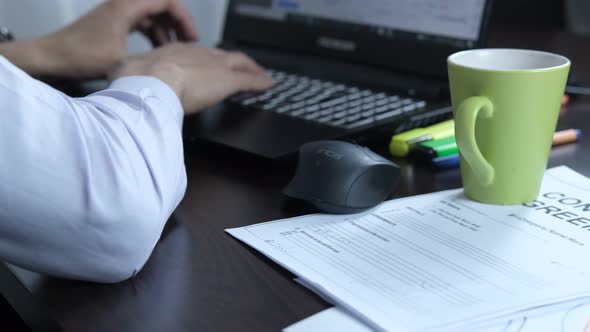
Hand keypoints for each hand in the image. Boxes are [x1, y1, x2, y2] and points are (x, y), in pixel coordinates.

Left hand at [0, 0, 197, 78]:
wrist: (51, 58)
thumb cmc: (80, 57)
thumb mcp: (121, 61)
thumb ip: (149, 58)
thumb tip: (173, 66)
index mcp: (126, 7)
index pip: (167, 1)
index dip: (184, 19)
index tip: (192, 38)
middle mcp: (123, 5)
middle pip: (162, 5)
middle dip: (179, 24)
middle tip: (189, 43)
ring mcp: (117, 13)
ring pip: (152, 15)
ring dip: (166, 30)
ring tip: (176, 50)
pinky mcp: (113, 23)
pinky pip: (141, 22)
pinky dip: (153, 33)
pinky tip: (158, 50)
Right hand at [110, 43, 273, 113]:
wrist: (146, 81)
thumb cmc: (134, 80)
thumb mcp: (129, 75)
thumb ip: (132, 78)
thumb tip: (124, 87)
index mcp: (173, 53)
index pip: (195, 55)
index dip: (204, 61)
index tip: (207, 68)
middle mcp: (195, 54)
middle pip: (221, 55)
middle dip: (232, 62)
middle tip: (242, 69)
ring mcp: (213, 65)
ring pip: (238, 63)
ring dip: (250, 70)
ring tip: (258, 78)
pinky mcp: (227, 79)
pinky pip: (250, 79)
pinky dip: (260, 81)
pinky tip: (267, 85)